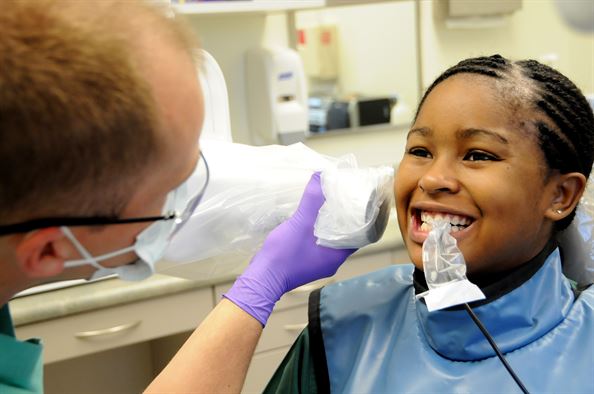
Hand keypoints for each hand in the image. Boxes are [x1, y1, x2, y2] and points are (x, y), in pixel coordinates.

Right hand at [223, 172, 356, 324]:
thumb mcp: (300, 223)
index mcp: (337, 256)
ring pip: (330, 241)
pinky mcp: (305, 263)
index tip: (358, 203)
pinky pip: (318, 245)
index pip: (360, 236)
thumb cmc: (284, 255)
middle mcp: (331, 262)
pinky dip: (317, 233)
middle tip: (343, 200)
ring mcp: (317, 264)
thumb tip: (321, 175)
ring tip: (328, 206)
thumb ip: (312, 199)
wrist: (262, 278)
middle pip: (345, 237)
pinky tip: (310, 221)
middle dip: (344, 220)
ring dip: (330, 226)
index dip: (361, 219)